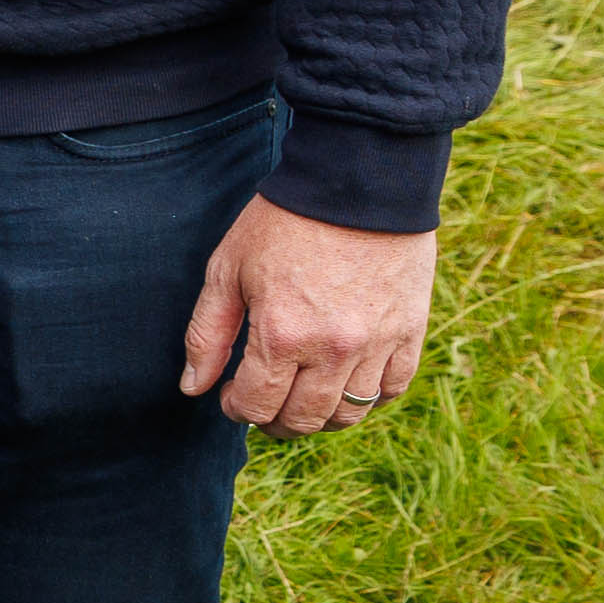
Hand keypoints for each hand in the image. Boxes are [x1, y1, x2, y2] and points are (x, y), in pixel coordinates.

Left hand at [178, 198, 439, 432]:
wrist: (357, 181)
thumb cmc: (284, 222)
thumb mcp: (228, 268)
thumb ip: (207, 333)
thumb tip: (194, 388)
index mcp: (281, 335)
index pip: (256, 406)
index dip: (237, 409)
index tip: (232, 394)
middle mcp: (333, 349)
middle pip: (304, 420)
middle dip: (275, 421)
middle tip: (265, 403)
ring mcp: (376, 344)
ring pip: (349, 414)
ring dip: (320, 416)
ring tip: (303, 395)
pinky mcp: (410, 331)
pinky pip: (391, 389)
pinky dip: (368, 397)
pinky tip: (346, 381)